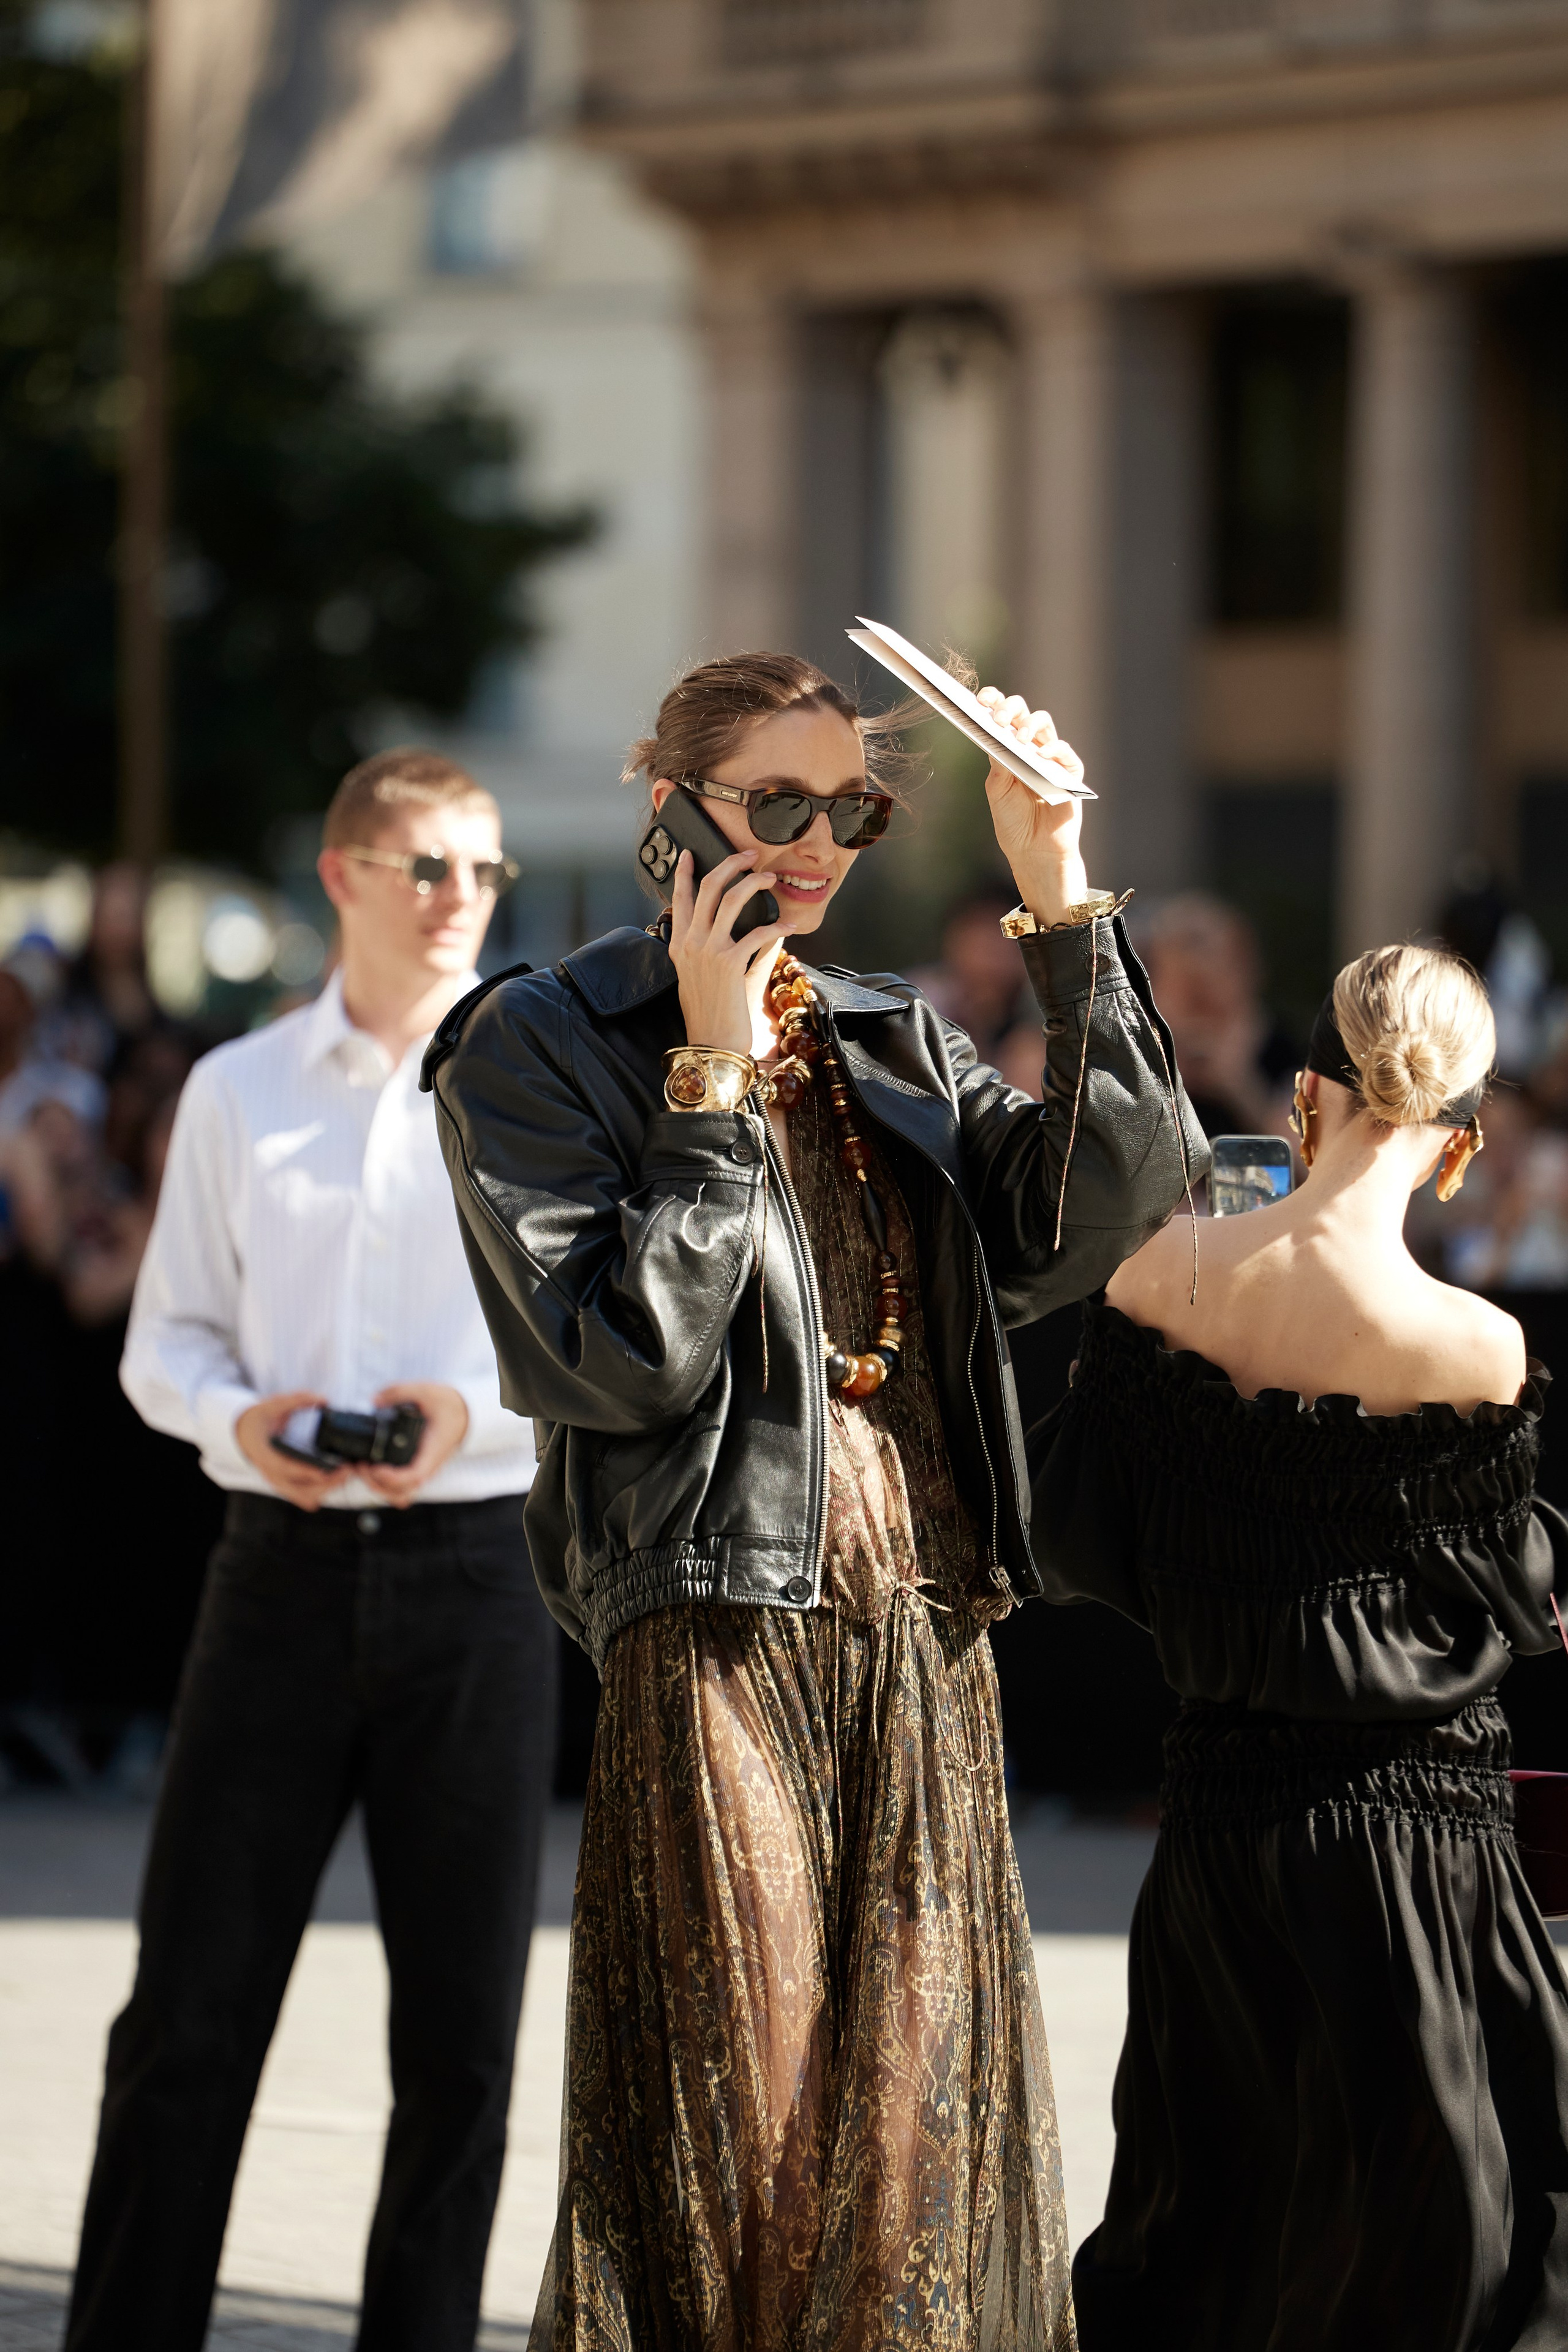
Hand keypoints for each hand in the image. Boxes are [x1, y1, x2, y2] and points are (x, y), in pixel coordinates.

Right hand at [236, 1390, 350, 1512]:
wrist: (244, 1434)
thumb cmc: (259, 1420)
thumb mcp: (272, 1405)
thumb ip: (296, 1400)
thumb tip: (323, 1400)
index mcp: (264, 1454)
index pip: (284, 1467)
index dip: (305, 1471)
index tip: (325, 1471)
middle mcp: (271, 1473)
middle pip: (299, 1489)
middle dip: (325, 1483)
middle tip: (347, 1469)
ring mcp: (278, 1482)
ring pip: (304, 1496)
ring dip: (326, 1489)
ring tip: (346, 1474)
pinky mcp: (286, 1485)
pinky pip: (304, 1496)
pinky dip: (321, 1492)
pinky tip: (336, 1481)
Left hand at [360, 1381, 470, 1506]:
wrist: (464, 1413)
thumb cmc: (448, 1405)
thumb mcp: (426, 1391)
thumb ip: (400, 1392)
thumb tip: (375, 1400)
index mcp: (432, 1451)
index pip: (414, 1476)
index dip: (392, 1477)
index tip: (374, 1467)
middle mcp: (427, 1466)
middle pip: (402, 1493)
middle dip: (376, 1485)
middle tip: (361, 1465)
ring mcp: (421, 1470)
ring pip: (399, 1495)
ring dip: (377, 1487)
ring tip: (363, 1468)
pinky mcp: (415, 1469)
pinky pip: (399, 1488)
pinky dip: (382, 1485)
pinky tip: (370, 1469)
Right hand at [668, 848, 786, 1057]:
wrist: (711, 1044)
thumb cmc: (710, 1013)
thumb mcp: (706, 976)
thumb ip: (727, 949)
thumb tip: (760, 929)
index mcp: (680, 944)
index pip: (680, 898)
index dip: (685, 873)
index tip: (691, 854)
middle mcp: (690, 943)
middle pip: (708, 888)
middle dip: (730, 863)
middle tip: (748, 855)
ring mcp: (708, 952)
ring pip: (730, 899)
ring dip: (753, 882)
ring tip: (769, 877)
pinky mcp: (729, 964)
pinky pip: (758, 933)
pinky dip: (777, 926)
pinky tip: (790, 925)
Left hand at [976, 688, 1088, 926]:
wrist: (1033, 851)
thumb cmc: (1013, 822)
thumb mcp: (998, 790)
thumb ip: (997, 763)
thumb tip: (993, 733)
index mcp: (1009, 749)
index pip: (1004, 717)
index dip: (994, 702)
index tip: (981, 699)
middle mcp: (1030, 748)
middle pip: (1024, 713)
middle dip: (1011, 709)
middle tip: (999, 719)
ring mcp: (1050, 758)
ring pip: (1044, 724)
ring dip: (1030, 725)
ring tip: (1018, 738)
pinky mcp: (1069, 772)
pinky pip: (1064, 752)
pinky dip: (1053, 749)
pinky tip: (1040, 754)